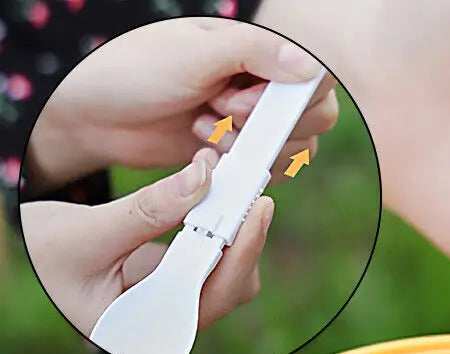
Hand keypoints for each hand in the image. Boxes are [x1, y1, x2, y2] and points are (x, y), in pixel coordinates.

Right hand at [21, 150, 271, 335]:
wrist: (31, 256)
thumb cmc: (44, 255)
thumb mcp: (86, 231)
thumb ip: (147, 210)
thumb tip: (203, 178)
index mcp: (149, 331)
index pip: (213, 297)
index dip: (241, 254)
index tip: (257, 210)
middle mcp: (171, 324)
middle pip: (234, 286)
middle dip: (245, 237)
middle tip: (252, 186)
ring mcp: (179, 304)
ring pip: (231, 272)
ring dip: (236, 229)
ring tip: (236, 185)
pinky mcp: (179, 280)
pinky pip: (215, 255)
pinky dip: (221, 224)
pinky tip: (221, 193)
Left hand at [26, 17, 336, 192]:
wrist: (95, 116)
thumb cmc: (137, 71)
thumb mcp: (197, 53)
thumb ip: (256, 52)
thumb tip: (311, 69)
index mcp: (258, 48)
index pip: (315, 78)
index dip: (291, 99)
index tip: (240, 98)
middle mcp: (264, 83)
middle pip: (314, 118)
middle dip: (265, 123)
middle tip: (216, 109)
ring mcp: (255, 121)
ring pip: (296, 149)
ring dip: (249, 146)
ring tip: (202, 127)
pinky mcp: (242, 153)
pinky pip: (271, 172)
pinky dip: (241, 168)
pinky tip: (204, 151)